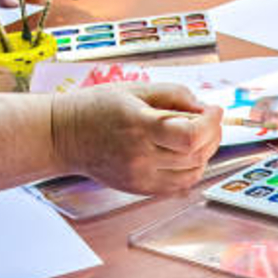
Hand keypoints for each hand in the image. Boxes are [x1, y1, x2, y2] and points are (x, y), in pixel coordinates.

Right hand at [52, 82, 223, 194]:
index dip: (211, 123)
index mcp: (138, 125)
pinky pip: (180, 185)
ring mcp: (140, 177)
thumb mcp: (135, 88)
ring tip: (195, 136)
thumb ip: (174, 95)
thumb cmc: (96, 108)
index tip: (213, 111)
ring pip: (193, 173)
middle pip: (196, 154)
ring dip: (204, 153)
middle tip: (207, 121)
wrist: (65, 136)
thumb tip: (204, 108)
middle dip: (212, 135)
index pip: (190, 135)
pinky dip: (191, 169)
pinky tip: (184, 154)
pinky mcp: (140, 188)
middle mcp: (140, 156)